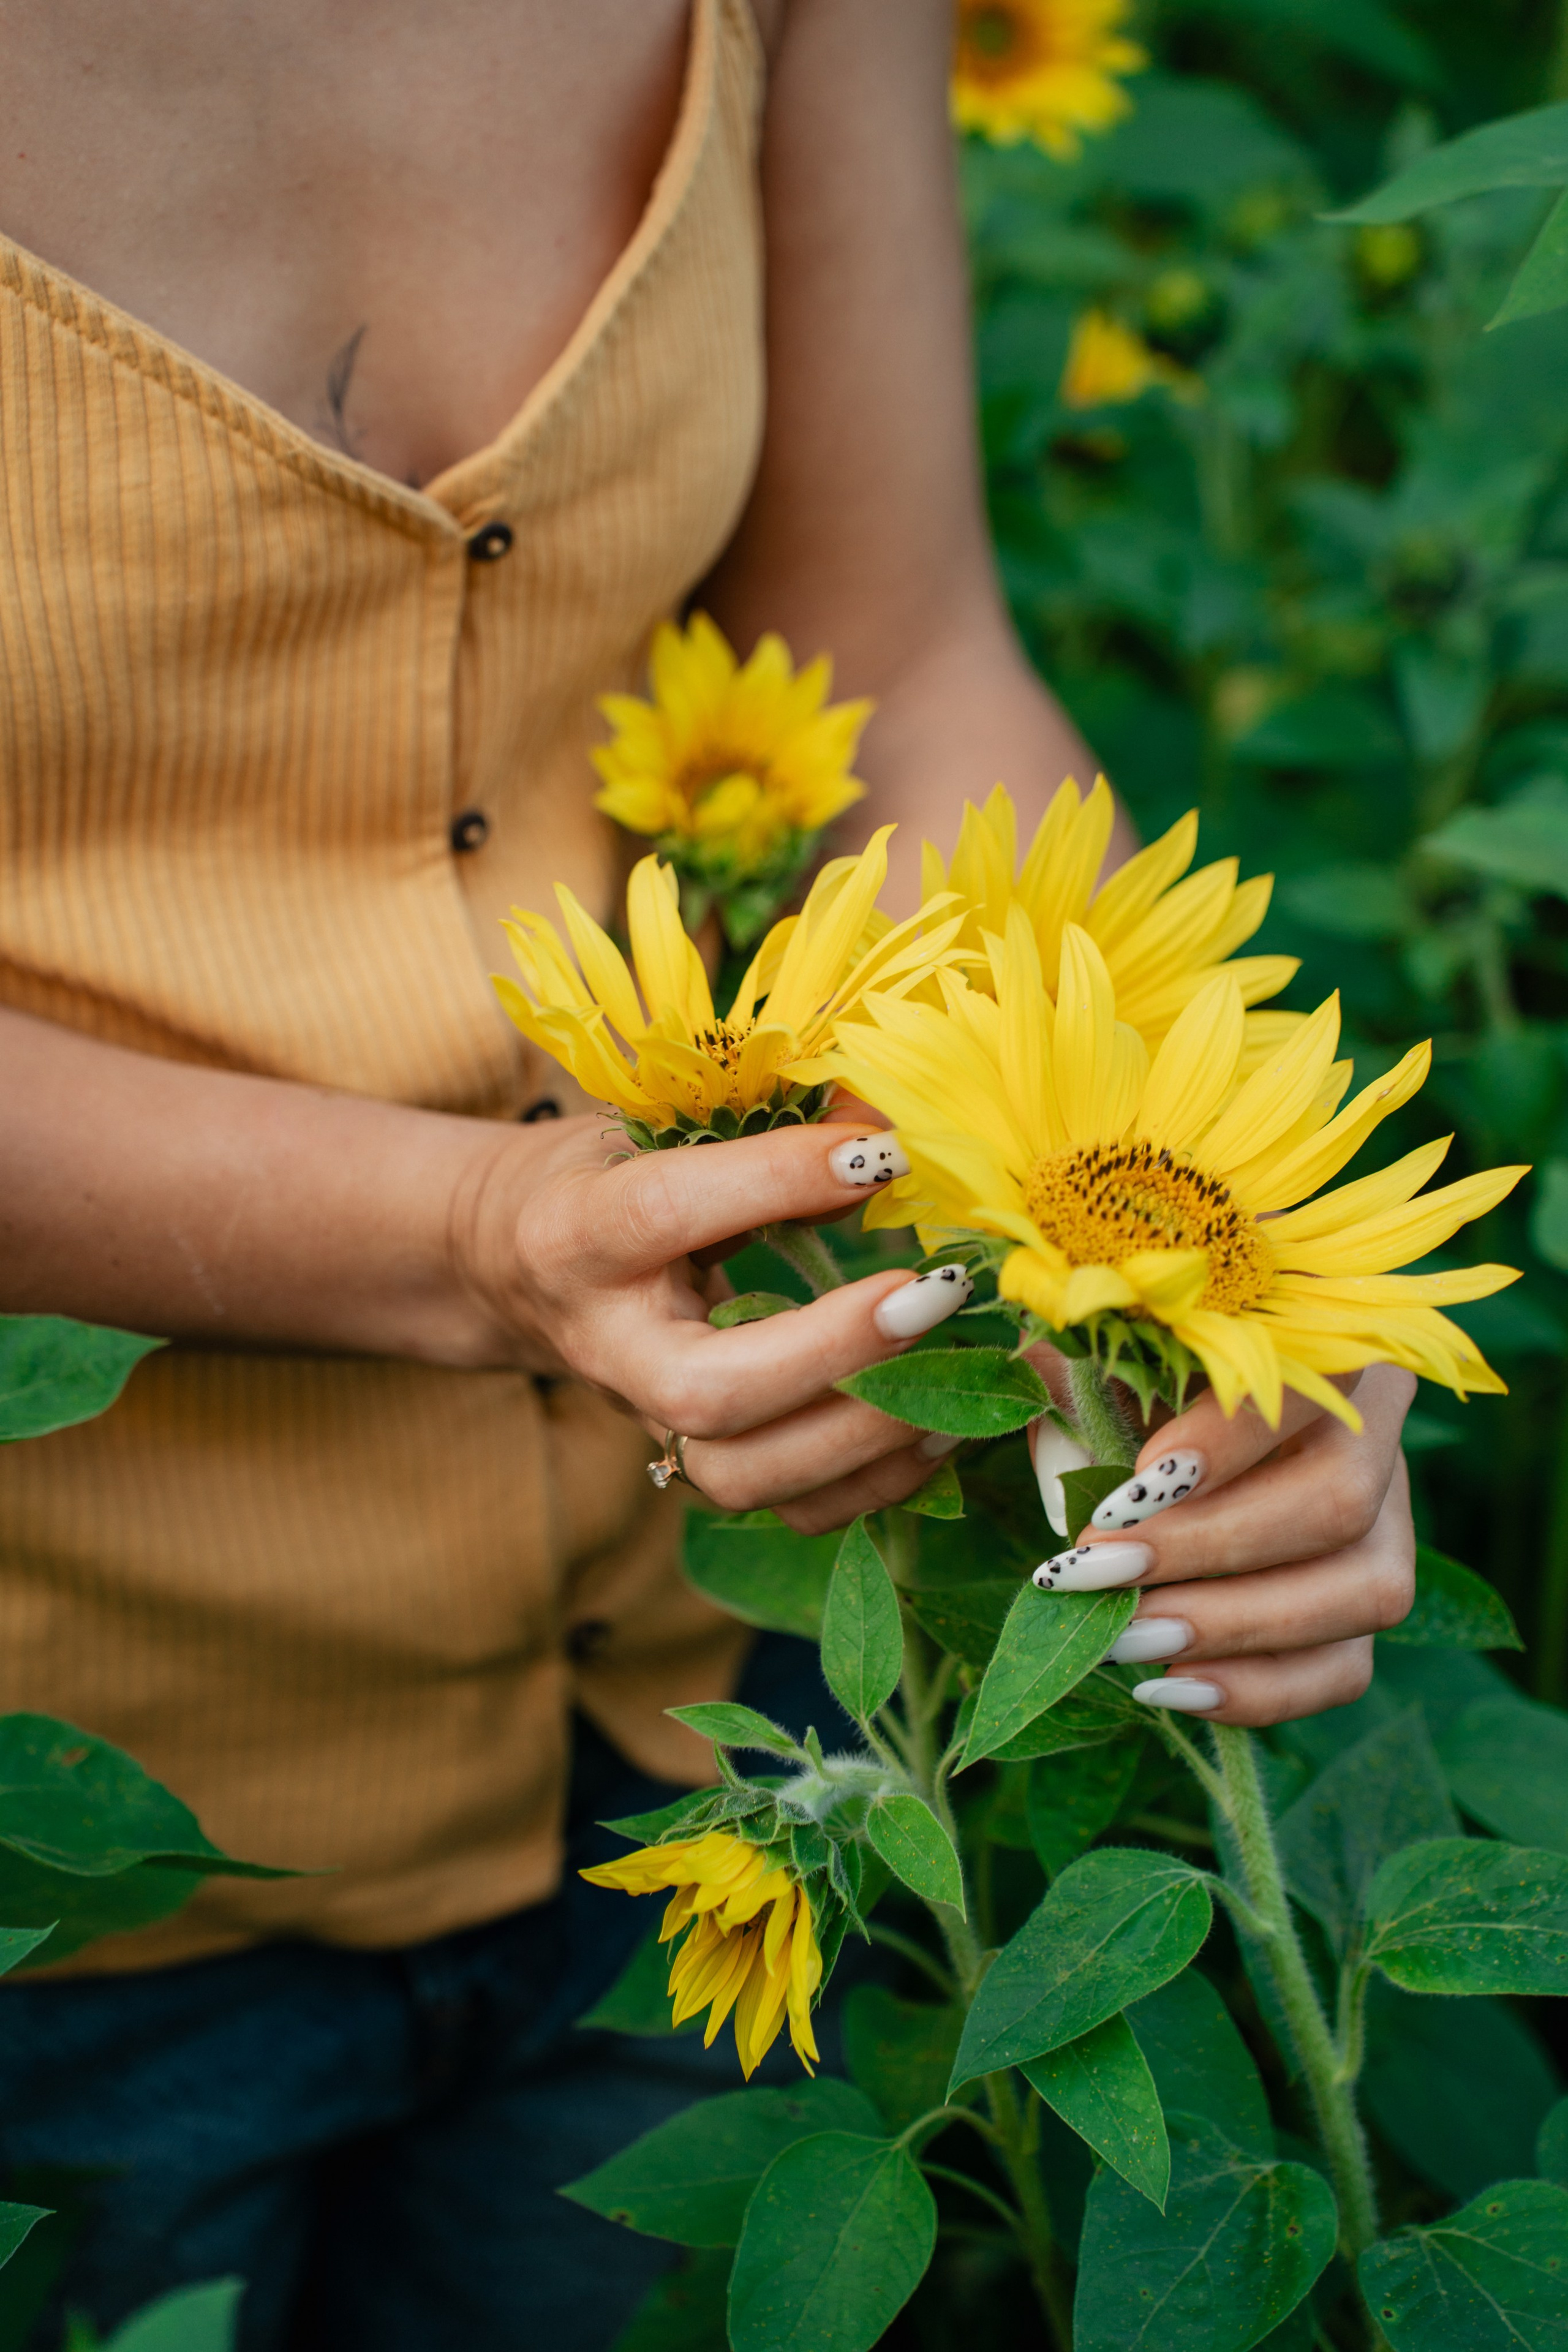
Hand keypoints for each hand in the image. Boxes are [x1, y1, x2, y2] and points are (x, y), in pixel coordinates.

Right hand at [458, 1115, 969, 1530]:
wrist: (518, 1267)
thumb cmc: (603, 1177)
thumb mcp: (658, 1127)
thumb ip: (760, 1123)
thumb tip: (884, 1129)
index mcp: (578, 1235)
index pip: (664, 1215)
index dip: (775, 1184)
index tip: (881, 1156)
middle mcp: (606, 1346)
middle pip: (709, 1391)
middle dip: (836, 1350)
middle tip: (933, 1292)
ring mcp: (647, 1421)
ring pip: (746, 1474)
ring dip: (869, 1433)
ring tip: (956, 1367)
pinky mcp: (694, 1465)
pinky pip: (791, 1511)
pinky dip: (877, 1480)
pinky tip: (939, 1422)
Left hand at [1028, 1364, 1416, 1726]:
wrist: (1161, 1427)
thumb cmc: (1126, 1367)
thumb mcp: (1095, 1353)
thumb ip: (1074, 1391)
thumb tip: (1063, 1491)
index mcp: (1326, 1341)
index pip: (1313, 1382)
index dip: (1229, 1440)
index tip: (1130, 1488)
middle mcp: (1379, 1431)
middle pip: (1340, 1501)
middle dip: (1207, 1549)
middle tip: (1098, 1570)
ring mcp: (1390, 1525)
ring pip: (1364, 1592)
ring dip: (1231, 1625)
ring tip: (1123, 1637)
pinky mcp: (1369, 1603)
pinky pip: (1347, 1669)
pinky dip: (1257, 1688)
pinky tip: (1169, 1685)